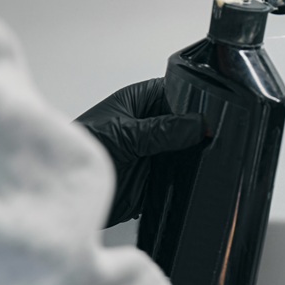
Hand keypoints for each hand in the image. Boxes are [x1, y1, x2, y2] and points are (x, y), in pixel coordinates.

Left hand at [76, 79, 206, 226]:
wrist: (66, 195)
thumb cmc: (80, 151)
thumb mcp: (124, 135)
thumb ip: (162, 131)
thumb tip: (197, 124)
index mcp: (139, 102)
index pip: (177, 90)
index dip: (196, 97)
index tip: (215, 108)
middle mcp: (149, 124)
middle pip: (186, 122)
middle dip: (200, 129)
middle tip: (218, 136)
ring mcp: (154, 151)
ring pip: (186, 149)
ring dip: (195, 154)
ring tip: (211, 157)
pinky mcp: (156, 177)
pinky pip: (180, 175)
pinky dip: (188, 177)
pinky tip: (198, 177)